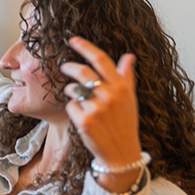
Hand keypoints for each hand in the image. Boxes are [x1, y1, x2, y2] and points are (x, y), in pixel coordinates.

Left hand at [59, 37, 143, 174]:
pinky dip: (73, 110)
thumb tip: (128, 56)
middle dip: (69, 66)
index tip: (73, 40)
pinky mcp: (85, 121)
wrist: (122, 154)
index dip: (85, 47)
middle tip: (64, 66)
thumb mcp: (130, 100)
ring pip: (73, 89)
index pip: (102, 60)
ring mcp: (97, 108)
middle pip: (83, 71)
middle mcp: (110, 95)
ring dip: (72, 92)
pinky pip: (70, 106)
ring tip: (81, 101)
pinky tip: (82, 118)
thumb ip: (126, 77)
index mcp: (122, 88)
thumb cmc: (125, 124)